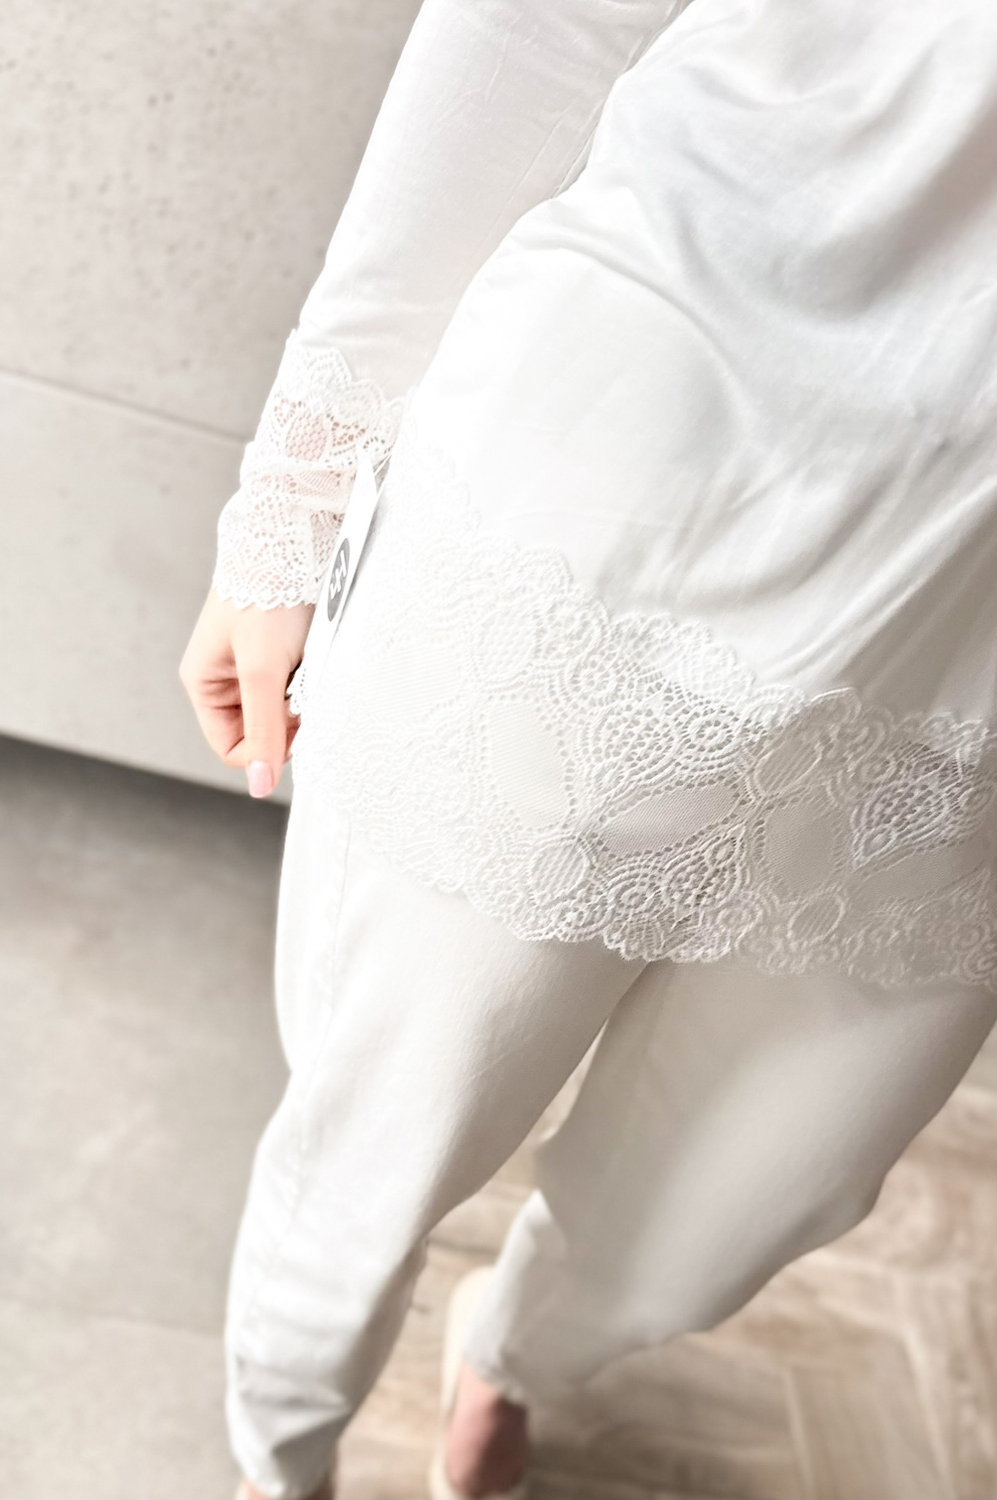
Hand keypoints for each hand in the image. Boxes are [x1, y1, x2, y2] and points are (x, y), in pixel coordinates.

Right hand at [179, 587, 314, 797]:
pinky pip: (297, 685)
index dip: (266, 748)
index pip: (232, 749)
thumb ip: (263, 729)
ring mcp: (253, 665)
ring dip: (301, 697)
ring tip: (308, 664)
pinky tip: (314, 654)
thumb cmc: (266, 599)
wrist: (292, 540)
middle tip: (303, 689)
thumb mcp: (263, 670)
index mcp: (203, 683)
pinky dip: (309, 677)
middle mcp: (224, 678)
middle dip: (286, 720)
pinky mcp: (280, 652)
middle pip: (260, 731)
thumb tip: (259, 787)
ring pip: (282, 710)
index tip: (293, 722)